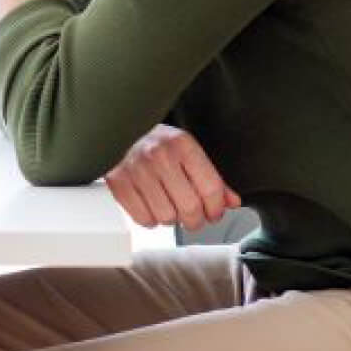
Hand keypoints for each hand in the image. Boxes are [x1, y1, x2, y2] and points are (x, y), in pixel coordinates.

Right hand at [103, 125, 240, 228]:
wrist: (121, 130)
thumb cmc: (156, 142)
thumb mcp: (188, 151)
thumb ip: (212, 178)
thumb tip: (231, 202)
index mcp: (182, 145)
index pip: (210, 188)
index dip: (216, 208)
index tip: (214, 213)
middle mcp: (160, 156)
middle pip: (190, 207)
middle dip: (196, 220)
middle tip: (194, 218)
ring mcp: (137, 170)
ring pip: (166, 217)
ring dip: (172, 219)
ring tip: (169, 207)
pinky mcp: (119, 183)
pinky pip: (143, 218)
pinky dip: (150, 220)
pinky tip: (152, 207)